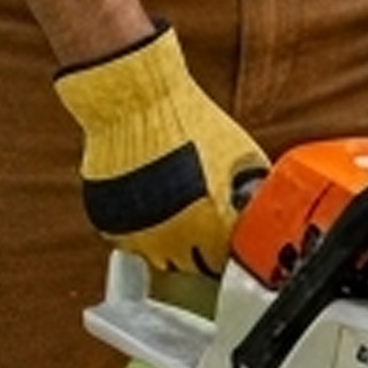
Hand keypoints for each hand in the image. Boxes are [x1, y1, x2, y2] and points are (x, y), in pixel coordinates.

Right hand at [53, 24, 263, 271]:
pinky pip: (128, 238)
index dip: (223, 249)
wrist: (135, 101)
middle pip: (189, 265)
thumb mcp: (240, 154)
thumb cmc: (188, 121)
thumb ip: (250, 190)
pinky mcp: (108, 222)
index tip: (223, 237)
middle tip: (200, 221)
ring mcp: (137, 232)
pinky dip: (138, 226)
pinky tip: (147, 199)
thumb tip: (260, 206)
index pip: (221, 263)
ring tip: (174, 208)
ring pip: (156, 256)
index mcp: (210, 226)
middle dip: (197, 247)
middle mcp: (172, 238)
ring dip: (167, 240)